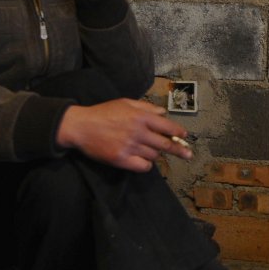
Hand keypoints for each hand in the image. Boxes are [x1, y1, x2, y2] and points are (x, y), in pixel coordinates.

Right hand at [56, 98, 192, 171]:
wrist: (81, 126)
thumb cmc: (103, 112)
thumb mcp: (125, 103)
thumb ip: (146, 107)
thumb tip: (163, 112)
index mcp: (141, 116)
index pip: (167, 126)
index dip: (178, 132)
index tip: (184, 137)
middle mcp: (138, 131)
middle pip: (165, 144)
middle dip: (179, 150)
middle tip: (188, 155)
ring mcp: (130, 146)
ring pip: (154, 155)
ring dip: (155, 154)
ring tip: (146, 149)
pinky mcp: (121, 159)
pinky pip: (143, 166)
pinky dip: (146, 165)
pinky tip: (142, 160)